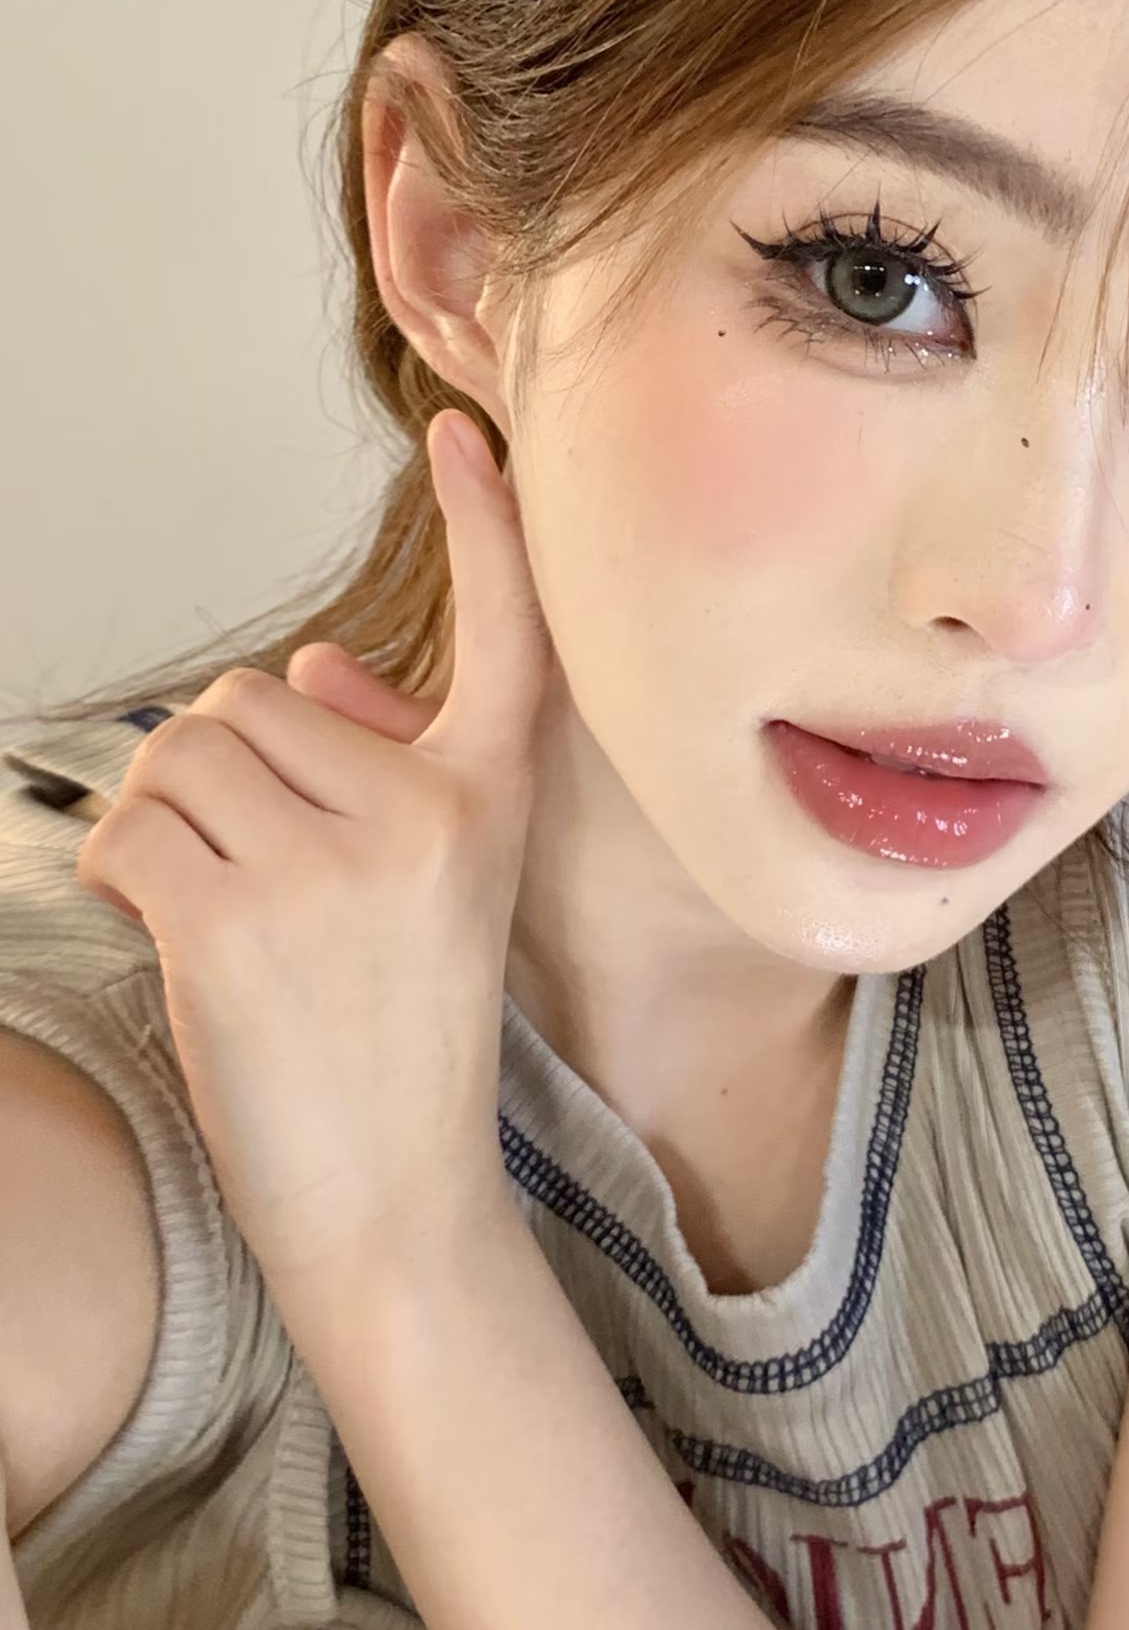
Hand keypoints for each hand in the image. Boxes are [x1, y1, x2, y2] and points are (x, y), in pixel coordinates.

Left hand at [74, 413, 551, 1296]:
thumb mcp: (429, 885)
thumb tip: (297, 667)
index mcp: (488, 796)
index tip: (461, 433)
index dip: (483, 524)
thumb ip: (378, 762)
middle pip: (250, 701)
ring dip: (165, 818)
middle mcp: (426, 814)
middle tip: (253, 865)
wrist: (396, 1196)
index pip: (502, 633)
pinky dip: (126, 872)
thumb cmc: (402, 1033)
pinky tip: (178, 935)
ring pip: (182, 754)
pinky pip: (130, 830)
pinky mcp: (236, 922)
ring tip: (215, 902)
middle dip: (221, 769)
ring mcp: (333, 868)